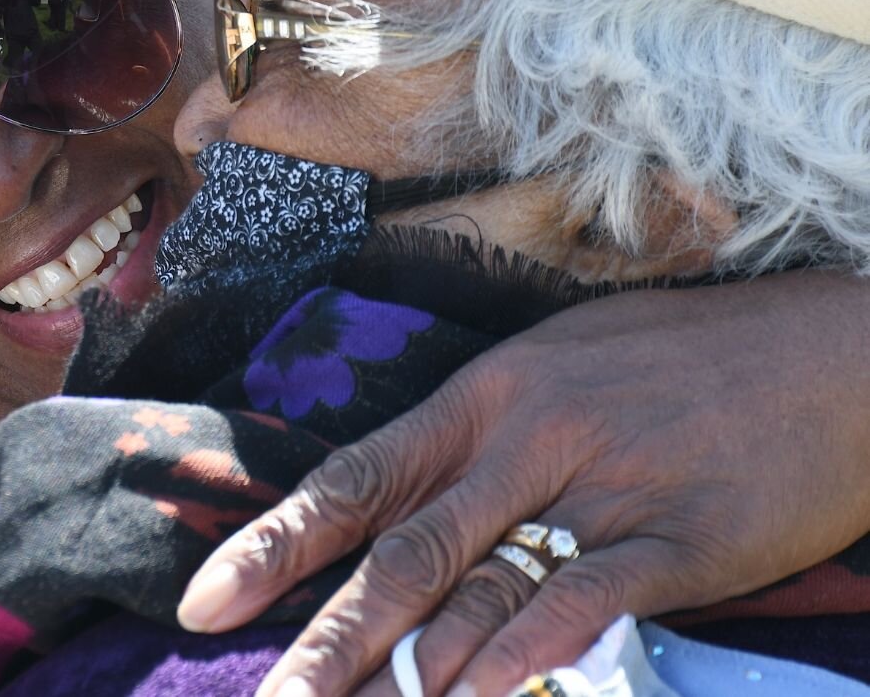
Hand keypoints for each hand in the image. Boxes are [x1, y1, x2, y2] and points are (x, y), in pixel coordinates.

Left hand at [175, 271, 869, 696]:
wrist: (827, 351)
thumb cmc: (674, 357)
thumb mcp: (553, 366)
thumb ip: (474, 443)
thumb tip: (396, 512)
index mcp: (484, 396)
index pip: (356, 479)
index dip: (274, 544)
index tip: (205, 602)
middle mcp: (527, 441)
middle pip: (404, 551)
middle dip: (326, 637)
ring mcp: (603, 489)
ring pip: (483, 586)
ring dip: (411, 665)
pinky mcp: (679, 539)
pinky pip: (588, 602)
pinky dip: (526, 651)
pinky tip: (474, 691)